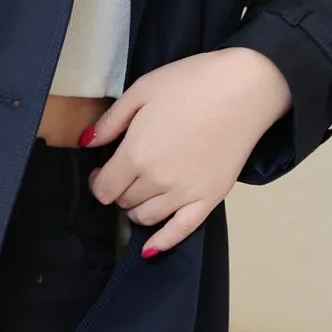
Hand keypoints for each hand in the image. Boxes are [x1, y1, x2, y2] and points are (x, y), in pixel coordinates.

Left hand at [82, 47, 291, 255]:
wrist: (245, 88)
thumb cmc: (192, 83)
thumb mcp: (142, 90)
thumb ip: (111, 121)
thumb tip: (86, 143)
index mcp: (136, 153)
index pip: (104, 188)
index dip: (99, 181)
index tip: (104, 169)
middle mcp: (157, 180)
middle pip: (124, 202)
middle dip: (120, 189)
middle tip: (127, 172)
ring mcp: (185, 194)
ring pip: (146, 218)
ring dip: (137, 209)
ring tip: (142, 191)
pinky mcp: (209, 199)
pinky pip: (181, 232)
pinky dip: (162, 242)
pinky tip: (150, 248)